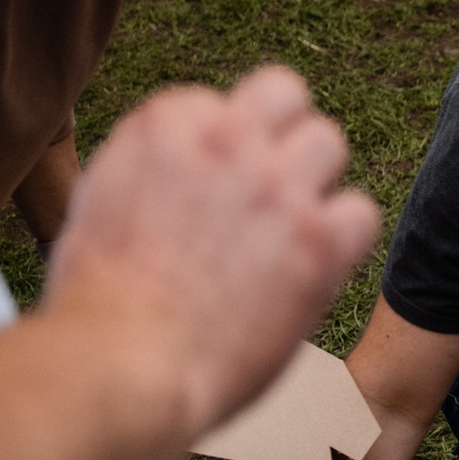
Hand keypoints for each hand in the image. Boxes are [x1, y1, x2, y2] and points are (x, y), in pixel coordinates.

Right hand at [44, 67, 379, 439]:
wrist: (124, 364)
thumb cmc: (98, 304)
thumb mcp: (98, 203)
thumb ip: (149, 168)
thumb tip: (178, 167)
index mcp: (164, 122)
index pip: (219, 102)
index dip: (221, 150)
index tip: (211, 191)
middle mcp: (226, 138)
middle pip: (284, 95)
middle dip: (280, 136)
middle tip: (268, 191)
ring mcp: (278, 185)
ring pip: (328, 141)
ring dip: (315, 181)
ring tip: (290, 231)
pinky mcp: (319, 240)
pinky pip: (360, 212)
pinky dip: (343, 241)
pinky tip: (312, 270)